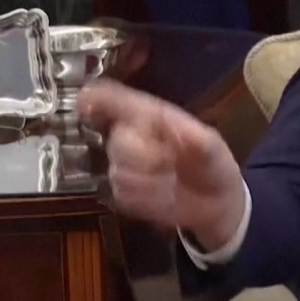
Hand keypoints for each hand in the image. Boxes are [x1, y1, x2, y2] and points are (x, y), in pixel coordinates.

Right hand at [78, 79, 245, 250]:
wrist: (215, 202)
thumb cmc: (213, 163)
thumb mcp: (213, 147)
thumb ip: (196, 137)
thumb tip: (176, 128)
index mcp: (154, 117)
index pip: (121, 102)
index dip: (101, 99)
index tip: (84, 99)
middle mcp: (134, 137)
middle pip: (117, 141)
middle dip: (143, 155)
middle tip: (169, 162)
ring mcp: (126, 165)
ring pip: (118, 171)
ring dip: (149, 182)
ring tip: (172, 181)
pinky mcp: (123, 193)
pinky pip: (122, 195)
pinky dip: (146, 200)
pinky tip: (164, 197)